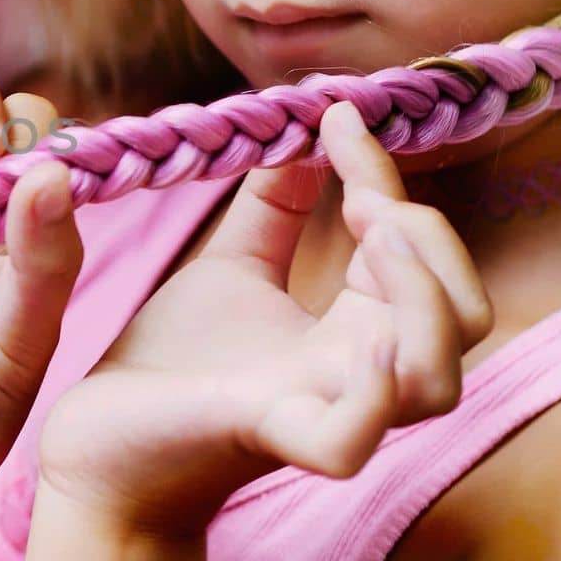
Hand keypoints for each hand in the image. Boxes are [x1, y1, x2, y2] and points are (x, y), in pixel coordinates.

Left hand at [34, 102, 493, 539]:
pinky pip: (353, 440)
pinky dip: (373, 395)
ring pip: (436, 381)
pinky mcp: (266, 441)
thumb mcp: (231, 267)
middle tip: (361, 199)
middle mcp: (353, 376)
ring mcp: (317, 412)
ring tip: (373, 239)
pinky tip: (364, 341)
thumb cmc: (169, 366)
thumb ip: (274, 207)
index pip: (413, 249)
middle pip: (463, 318)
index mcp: (352, 332)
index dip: (385, 176)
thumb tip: (305, 135)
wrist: (97, 444)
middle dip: (429, 242)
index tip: (337, 116)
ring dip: (422, 300)